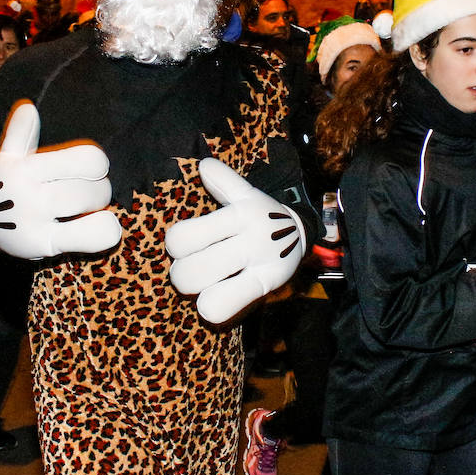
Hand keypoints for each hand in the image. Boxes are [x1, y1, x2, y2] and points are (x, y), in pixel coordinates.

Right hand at [0, 101, 121, 259]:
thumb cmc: (10, 186)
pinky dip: (106, 230)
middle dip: (100, 188)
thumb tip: (27, 107)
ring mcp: (37, 223)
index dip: (97, 163)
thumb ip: (20, 133)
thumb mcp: (8, 158)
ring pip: (96, 208)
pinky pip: (94, 236)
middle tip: (87, 192)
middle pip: (95, 186)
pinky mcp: (46, 246)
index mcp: (27, 168)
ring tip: (86, 209)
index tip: (89, 169)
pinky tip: (100, 226)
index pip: (88, 159)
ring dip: (100, 208)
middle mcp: (31, 195)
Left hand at [166, 158, 305, 323]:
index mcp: (239, 214)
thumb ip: (224, 181)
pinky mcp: (267, 288)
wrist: (300, 232)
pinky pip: (225, 308)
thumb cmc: (259, 215)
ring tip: (205, 284)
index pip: (184, 238)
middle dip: (182, 274)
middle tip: (192, 268)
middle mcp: (250, 239)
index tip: (185, 245)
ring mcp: (260, 267)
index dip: (176, 245)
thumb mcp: (245, 194)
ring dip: (198, 293)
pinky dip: (213, 308)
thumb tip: (204, 166)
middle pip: (189, 272)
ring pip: (206, 297)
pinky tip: (216, 299)